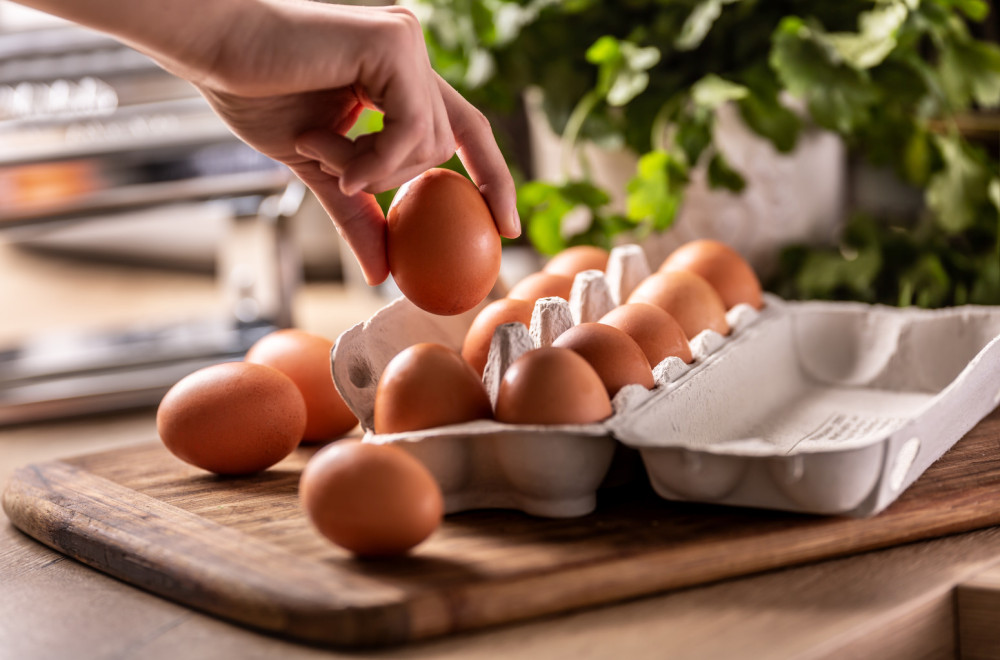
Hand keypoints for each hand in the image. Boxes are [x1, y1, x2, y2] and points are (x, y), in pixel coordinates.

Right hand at [189, 1, 519, 284]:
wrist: (213, 50)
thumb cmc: (255, 93)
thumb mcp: (321, 167)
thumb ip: (358, 211)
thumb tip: (381, 273)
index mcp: (401, 78)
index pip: (466, 130)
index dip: (492, 177)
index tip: (505, 229)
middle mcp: (412, 56)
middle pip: (445, 145)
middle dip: (390, 176)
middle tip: (336, 168)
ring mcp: (407, 44)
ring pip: (430, 142)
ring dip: (372, 167)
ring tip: (318, 146)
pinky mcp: (394, 42)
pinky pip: (412, 128)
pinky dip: (377, 157)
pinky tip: (331, 150)